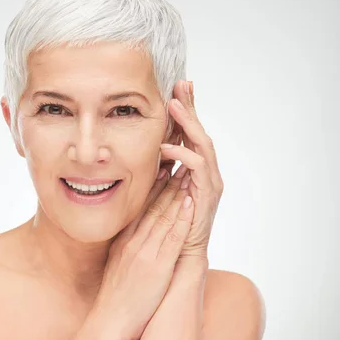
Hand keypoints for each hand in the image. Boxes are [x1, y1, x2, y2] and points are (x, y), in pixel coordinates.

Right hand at [84, 164, 194, 339]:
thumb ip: (126, 245)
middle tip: (178, 162)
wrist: (110, 317)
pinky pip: (173, 237)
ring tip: (188, 174)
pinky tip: (190, 203)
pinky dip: (182, 218)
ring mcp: (146, 252)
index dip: (153, 187)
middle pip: (153, 207)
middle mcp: (134, 241)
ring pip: (164, 216)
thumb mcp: (117, 262)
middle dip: (168, 183)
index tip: (162, 169)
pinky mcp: (158, 265)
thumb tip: (134, 233)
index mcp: (124, 240)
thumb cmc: (115, 294)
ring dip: (178, 193)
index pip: (141, 208)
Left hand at [160, 80, 224, 258]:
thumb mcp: (151, 187)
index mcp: (191, 166)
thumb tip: (131, 145)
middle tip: (182, 84)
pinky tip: (166, 146)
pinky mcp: (207, 195)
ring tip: (174, 106)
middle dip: (190, 107)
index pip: (188, 131)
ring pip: (203, 144)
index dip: (183, 109)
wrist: (176, 255)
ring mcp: (208, 182)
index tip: (174, 87)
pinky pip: (198, 169)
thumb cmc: (161, 224)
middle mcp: (203, 171)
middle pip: (198, 131)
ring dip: (189, 124)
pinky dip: (183, 155)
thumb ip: (149, 167)